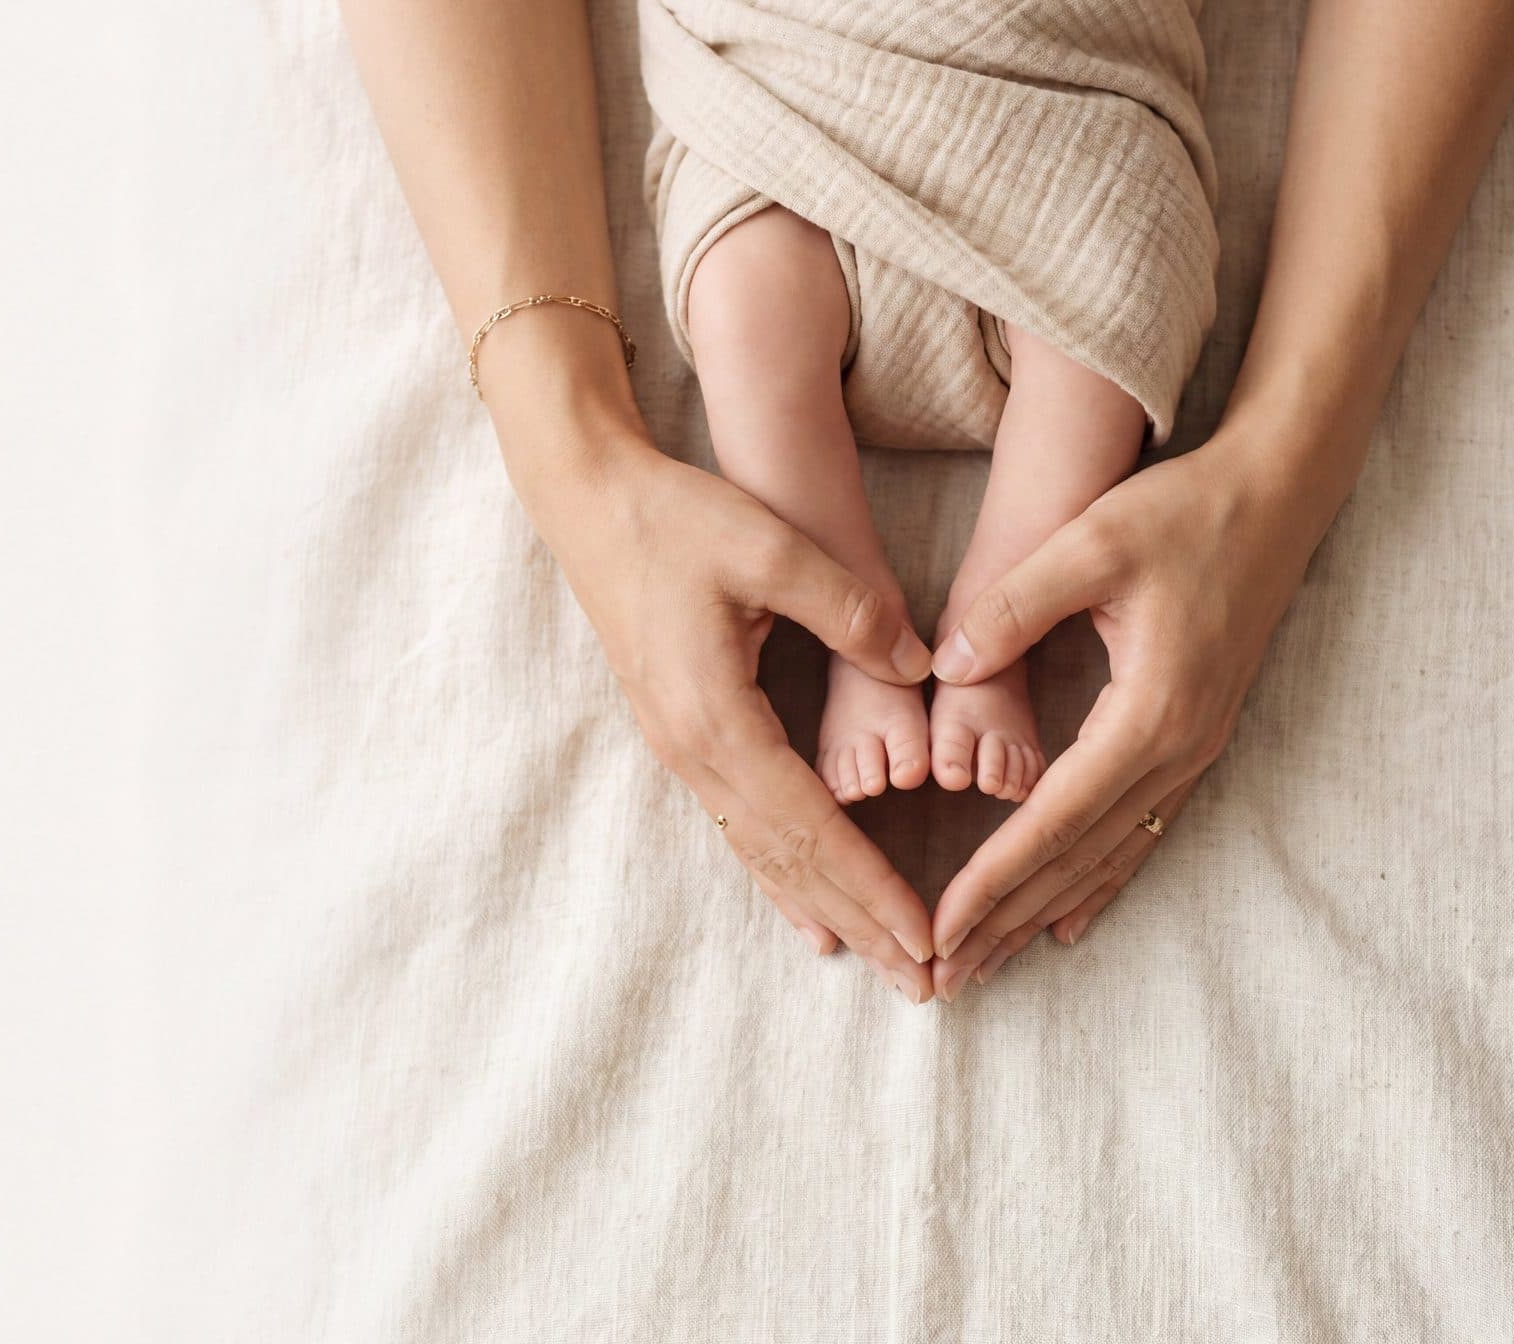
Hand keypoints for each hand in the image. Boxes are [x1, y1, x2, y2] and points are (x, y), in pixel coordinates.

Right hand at [517, 417, 939, 1002]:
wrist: (588, 501)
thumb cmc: (675, 518)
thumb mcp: (769, 546)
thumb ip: (848, 609)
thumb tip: (917, 666)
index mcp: (717, 717)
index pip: (811, 826)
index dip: (871, 885)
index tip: (925, 936)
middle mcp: (694, 753)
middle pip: (788, 861)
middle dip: (859, 922)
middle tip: (919, 986)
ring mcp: (681, 750)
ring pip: (761, 852)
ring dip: (822, 908)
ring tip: (874, 961)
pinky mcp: (680, 735)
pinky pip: (741, 825)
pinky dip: (781, 874)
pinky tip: (806, 907)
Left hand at [922, 432, 1332, 999]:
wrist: (1275, 495)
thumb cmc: (1180, 512)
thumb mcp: (1089, 542)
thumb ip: (1012, 605)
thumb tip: (946, 669)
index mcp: (1149, 713)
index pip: (1053, 821)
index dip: (992, 879)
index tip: (940, 928)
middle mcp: (1177, 750)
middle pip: (1078, 860)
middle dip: (1007, 921)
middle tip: (944, 979)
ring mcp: (1192, 751)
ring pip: (1107, 857)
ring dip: (1042, 913)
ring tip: (986, 965)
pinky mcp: (1192, 739)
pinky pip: (1137, 832)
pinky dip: (1094, 883)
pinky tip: (1062, 921)